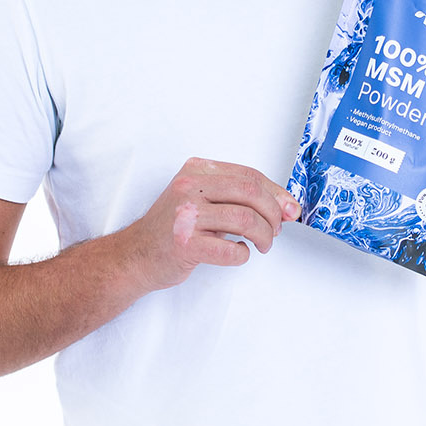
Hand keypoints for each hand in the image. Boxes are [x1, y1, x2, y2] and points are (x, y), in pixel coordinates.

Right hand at [124, 158, 300, 290]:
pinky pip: (231, 249)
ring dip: (264, 236)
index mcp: (196, 170)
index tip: (289, 209)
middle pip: (251, 193)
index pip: (249, 176)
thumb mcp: (201, 199)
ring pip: (246, 221)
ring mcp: (187, 215)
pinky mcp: (186, 243)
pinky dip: (243, 255)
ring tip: (262, 244)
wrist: (137, 254)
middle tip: (275, 229)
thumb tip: (285, 206)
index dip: (276, 193)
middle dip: (273, 214)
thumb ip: (238, 197)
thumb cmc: (173, 227)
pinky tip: (239, 253)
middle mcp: (189, 187)